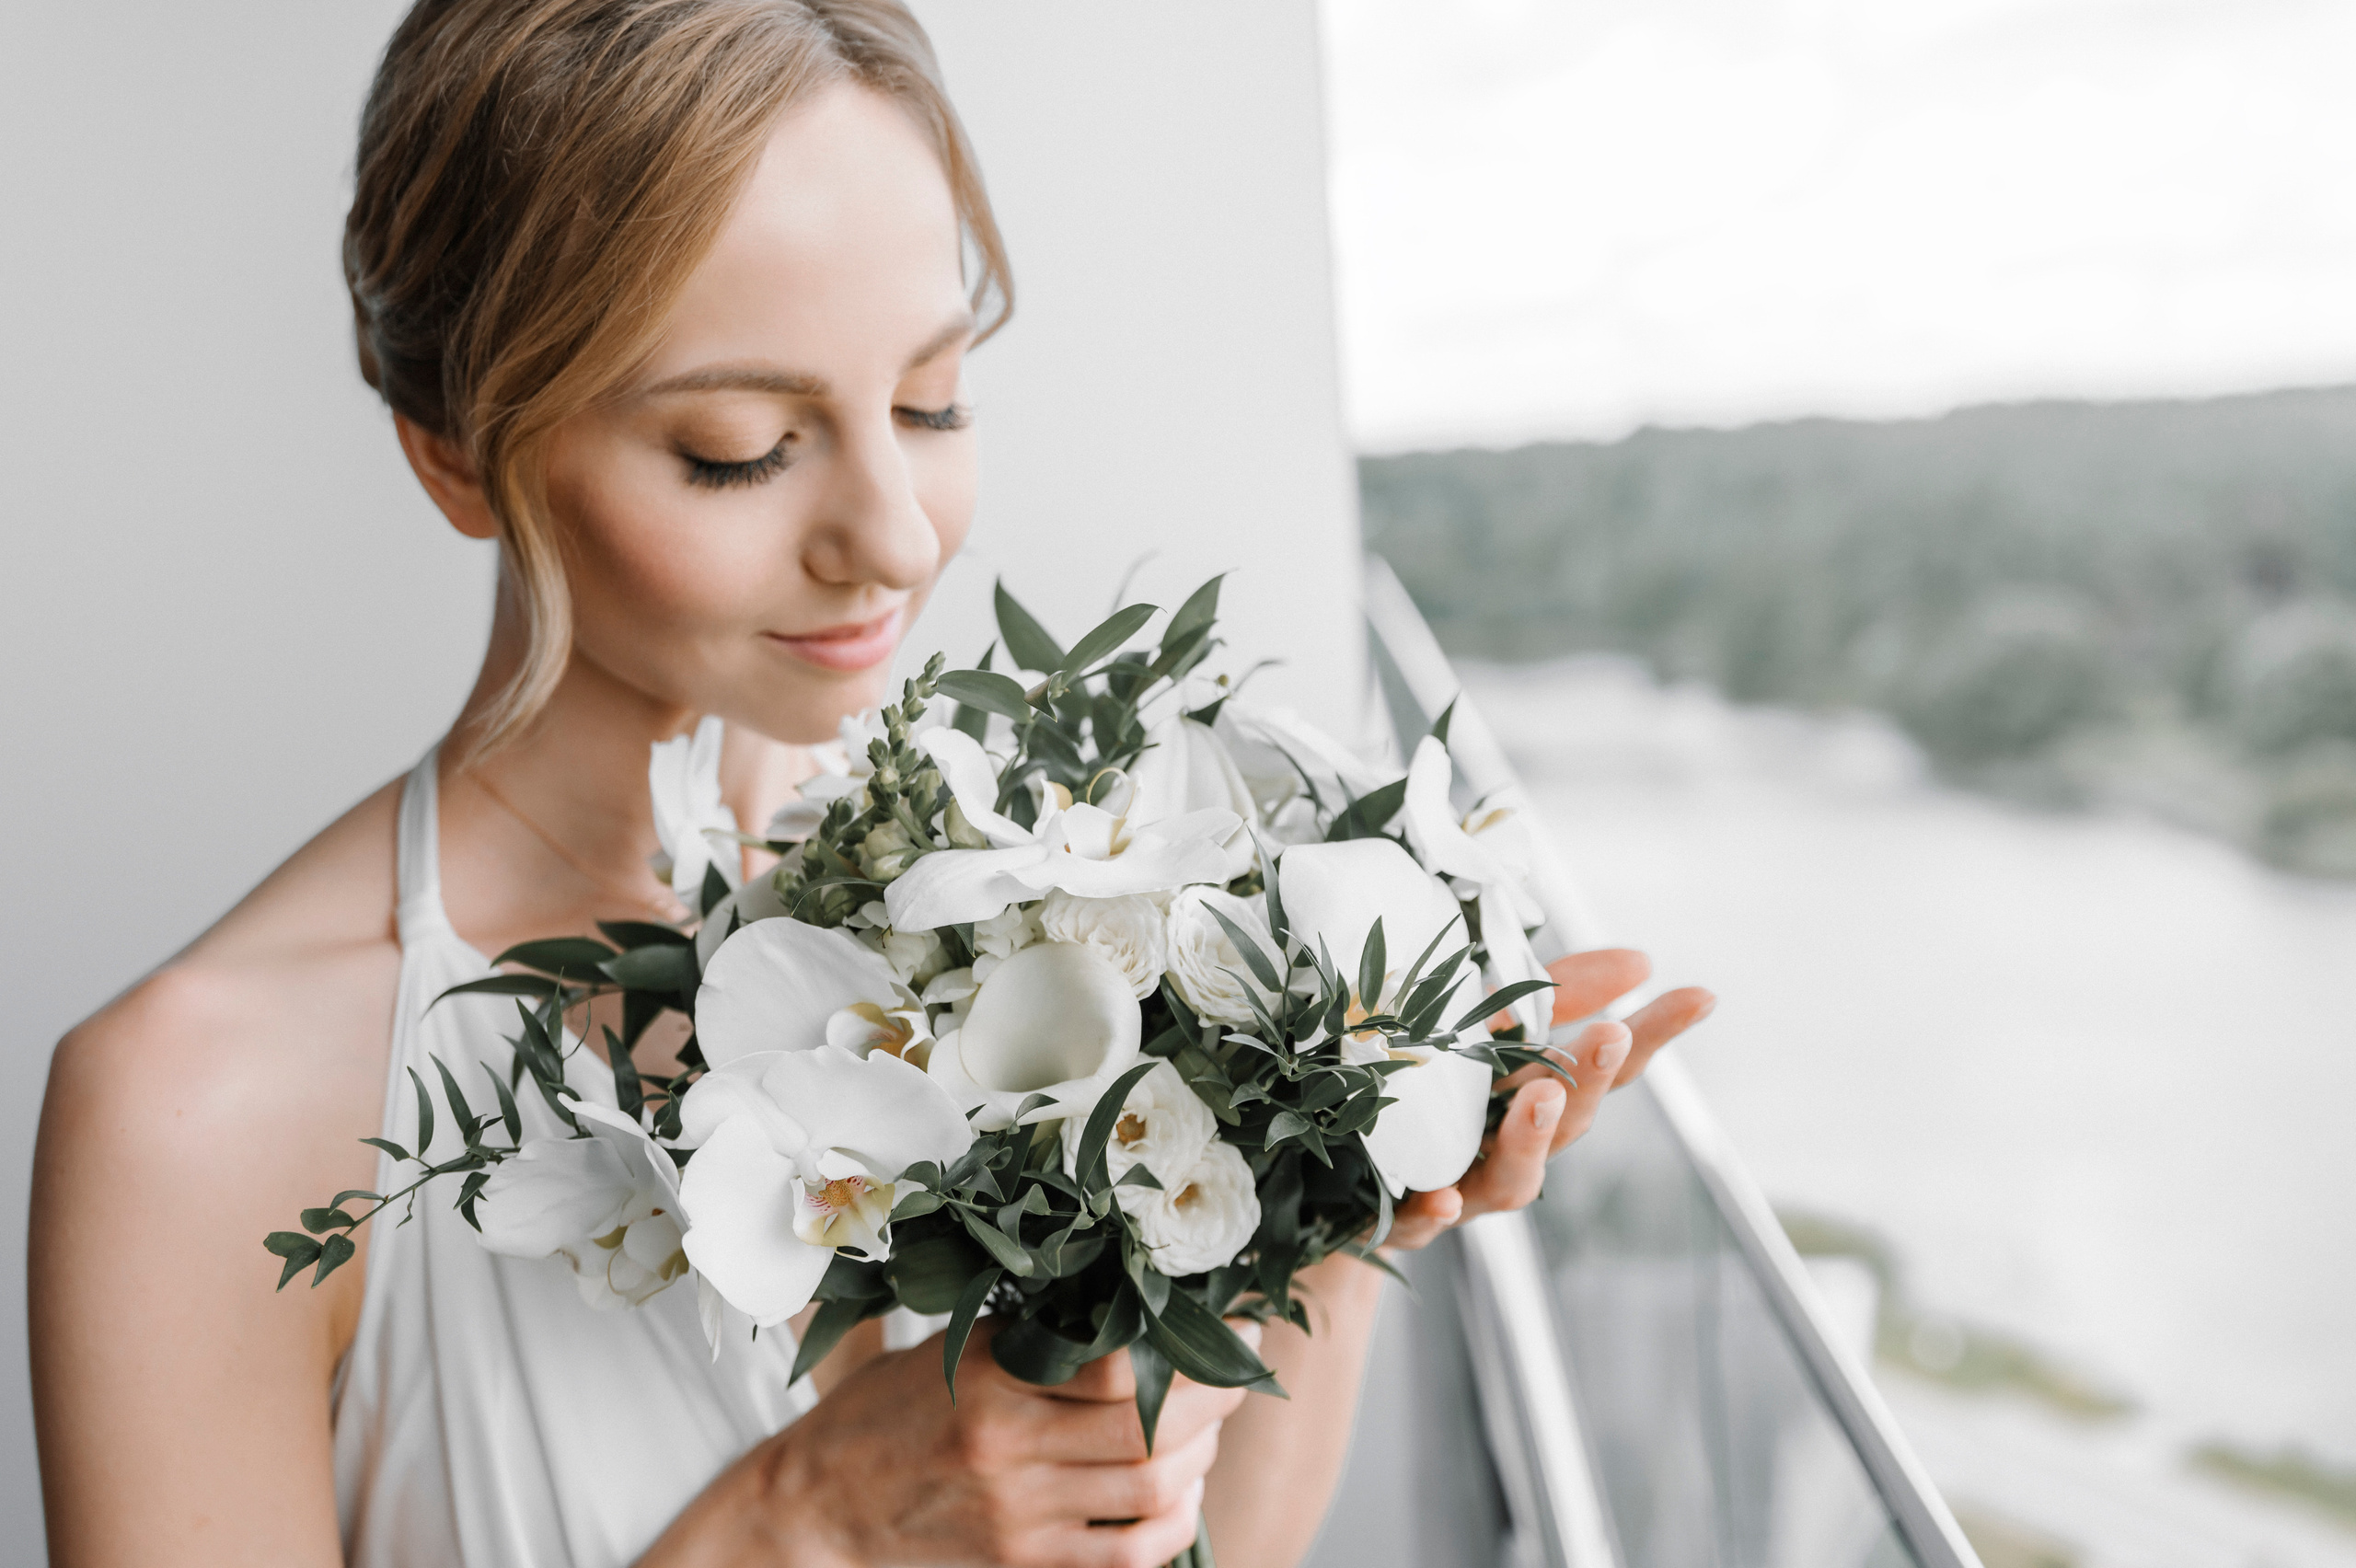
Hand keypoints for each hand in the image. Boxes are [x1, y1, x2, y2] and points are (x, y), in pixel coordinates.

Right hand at [650, 1317, 1244, 1567]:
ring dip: (1201, 1461)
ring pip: (1152, 1495)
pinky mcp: (1023, 1565)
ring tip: (1208, 1433)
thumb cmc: (885, 1413)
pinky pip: (1126, 1556)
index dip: (1195, 1347)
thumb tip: (1134, 1304)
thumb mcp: (952, 1350)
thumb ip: (1034, 1335)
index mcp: (992, 1384)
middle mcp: (1011, 1453)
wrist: (819, 1506)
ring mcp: (1020, 1519)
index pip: (1122, 1367)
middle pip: (1153, 1432)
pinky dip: (1171, 1527)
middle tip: (1237, 1372)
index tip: (1230, 1324)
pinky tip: (1177, 1495)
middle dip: (1217, 1401)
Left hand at [1383, 948, 1713, 1250]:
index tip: (1700, 995)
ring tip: (1543, 1097)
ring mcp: (1463, 1189)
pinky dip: (1435, 1214)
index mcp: (1534, 1098)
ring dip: (1531, 1140)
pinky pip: (1419, 1223)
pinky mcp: (1402, 1220)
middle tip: (1610, 1035)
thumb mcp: (1475, 1028)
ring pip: (1512, 1180)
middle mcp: (1511, 1149)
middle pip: (1567, 1123)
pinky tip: (1445, 1199)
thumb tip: (1639, 960)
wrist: (1341, 1186)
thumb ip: (1551, 995)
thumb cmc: (1425, 1099)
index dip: (1653, 1034)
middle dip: (1590, 1080)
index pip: (1606, 1068)